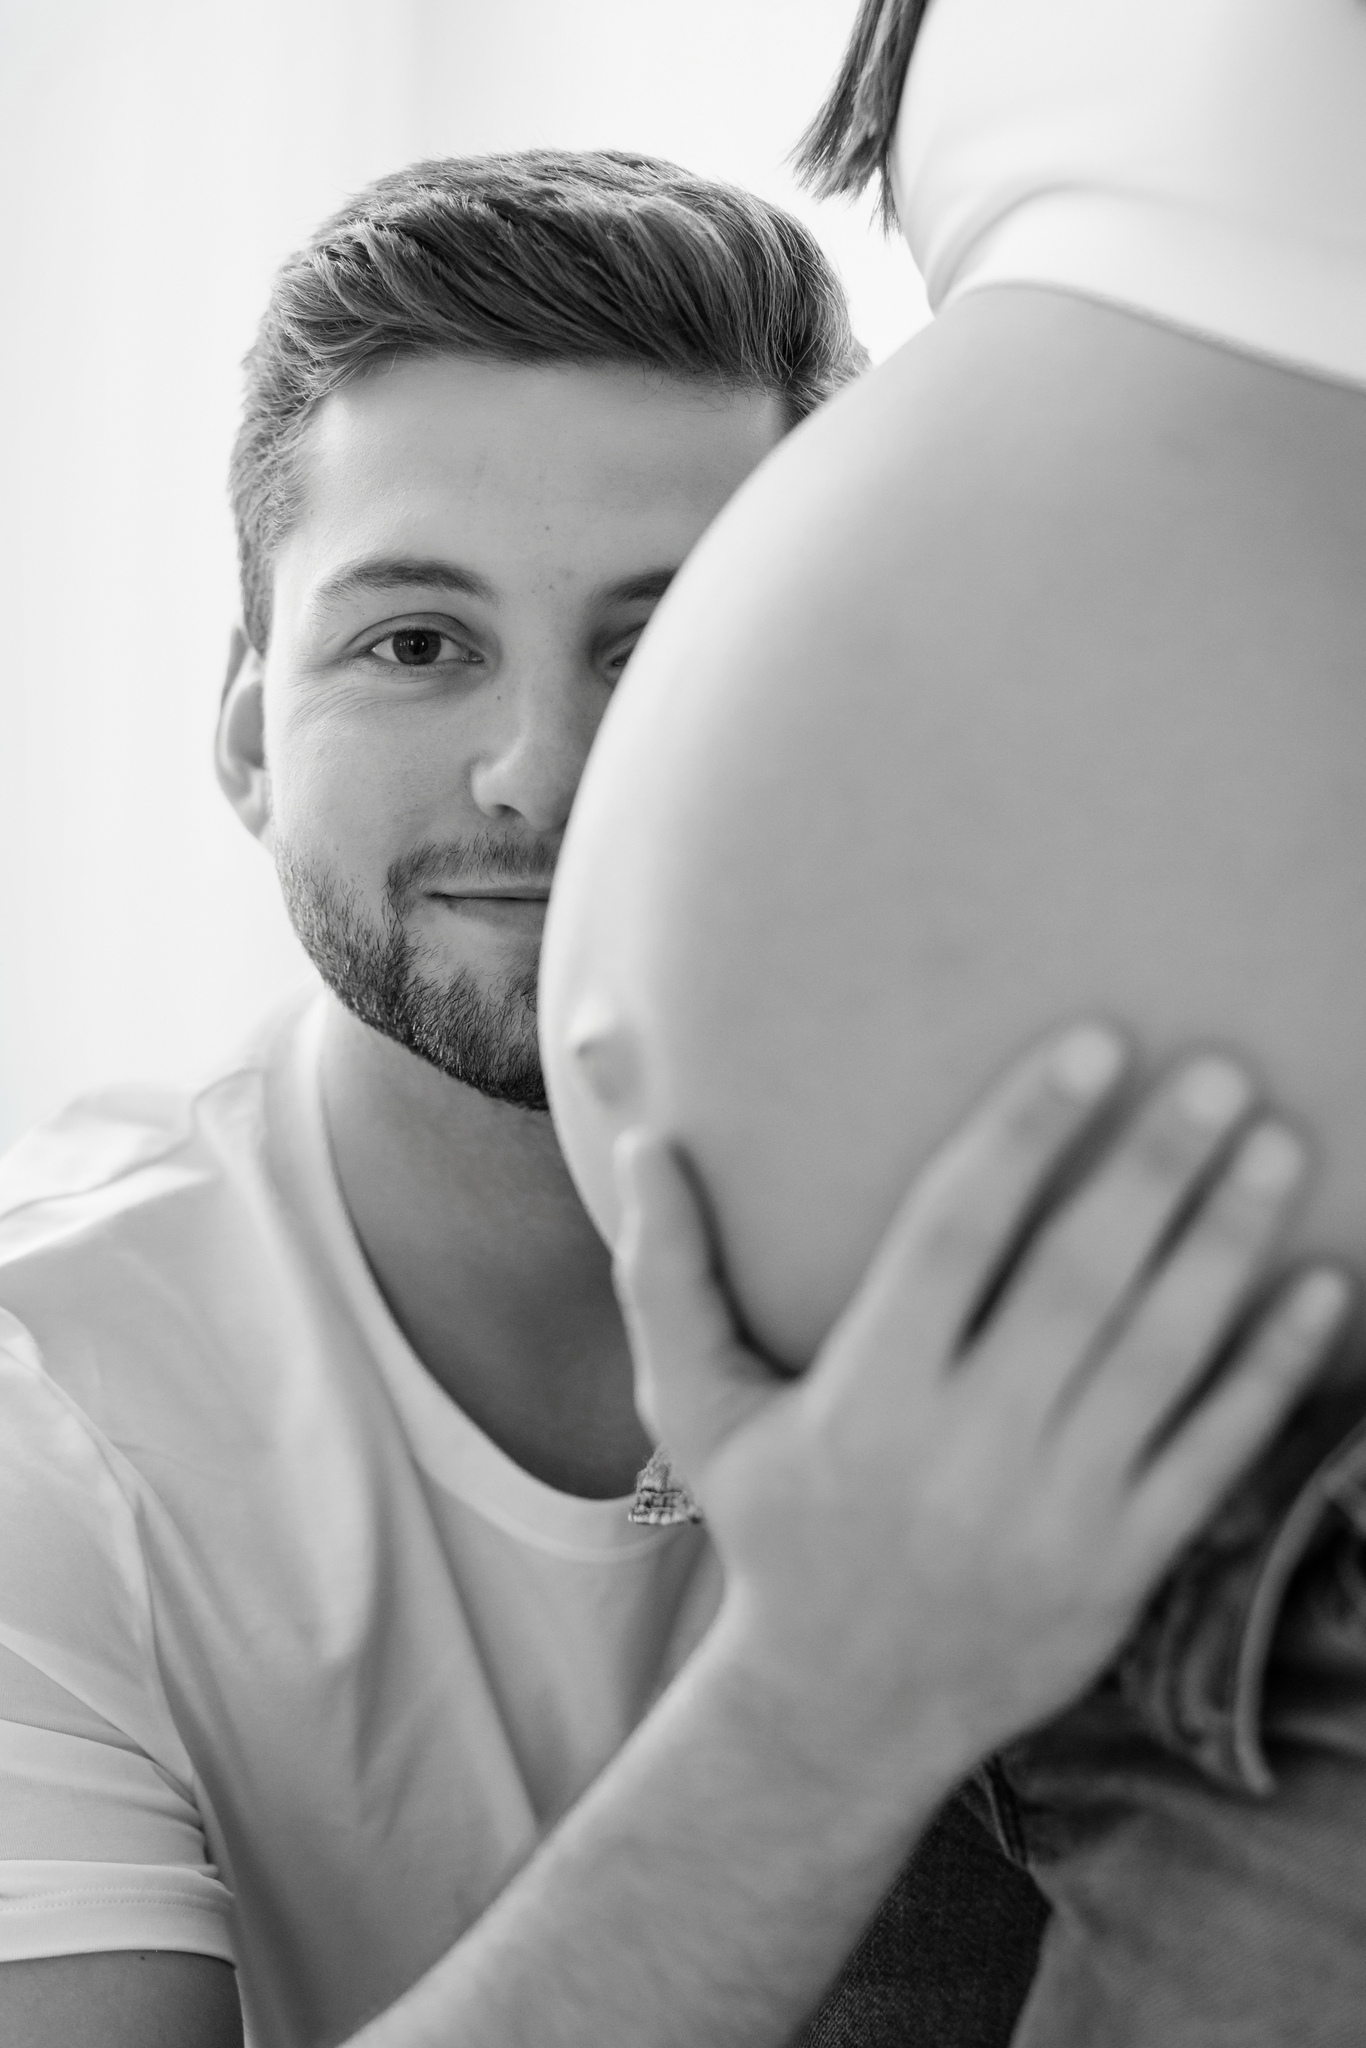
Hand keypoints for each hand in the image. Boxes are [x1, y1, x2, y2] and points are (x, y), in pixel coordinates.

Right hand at [612, 1023, 1352, 1792]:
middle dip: (1153, 1171)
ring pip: (1160, 1359)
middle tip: (1217, 1070)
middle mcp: (965, 1452)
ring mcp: (1056, 1514)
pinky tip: (1321, 1287)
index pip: (954, 1238)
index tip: (1092, 1043)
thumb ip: (668, 1272)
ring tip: (1277, 1141)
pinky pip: (1213, 1455)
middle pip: (1077, 1286)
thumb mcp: (694, 1408)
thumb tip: (644, 1136)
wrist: (842, 1711)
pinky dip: (1273, 1371)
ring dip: (1226, 1245)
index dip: (1022, 1134)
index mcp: (865, 1398)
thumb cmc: (770, 1528)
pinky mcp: (1123, 1566)